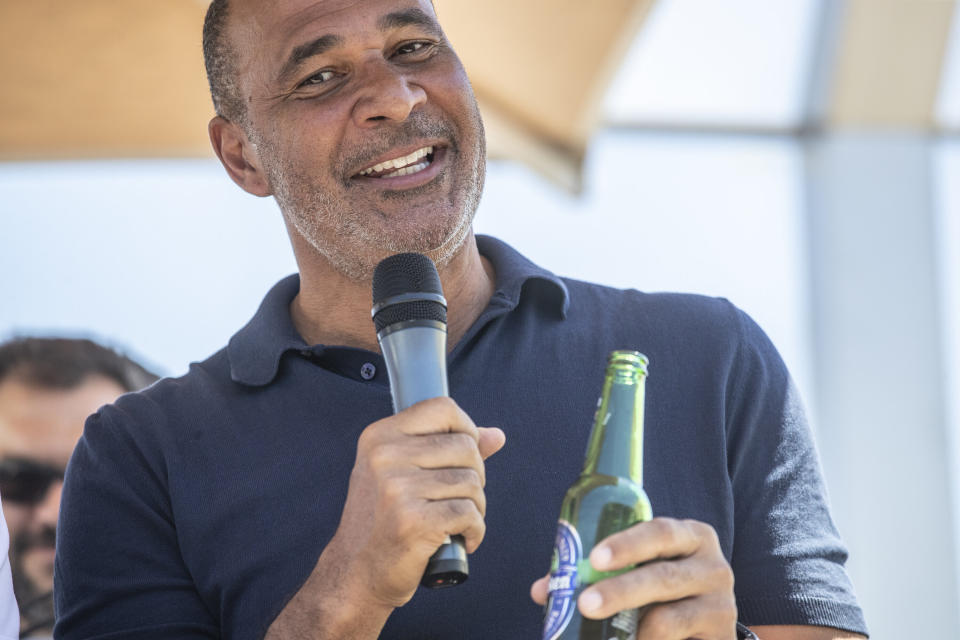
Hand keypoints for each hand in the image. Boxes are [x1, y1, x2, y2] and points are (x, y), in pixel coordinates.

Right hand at [326, 397, 504, 609]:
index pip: (443, 408)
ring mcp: (396, 489)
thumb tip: (497, 435)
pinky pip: (469, 514)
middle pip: (465, 446)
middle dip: (475, 475)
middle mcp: (385, 457)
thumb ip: (449, 448)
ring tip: (456, 521)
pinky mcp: (413, 521)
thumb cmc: (384, 521)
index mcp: (380, 436)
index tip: (464, 456)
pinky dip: (475, 530)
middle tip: (458, 498)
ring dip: (476, 506)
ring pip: (471, 482)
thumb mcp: (404, 473)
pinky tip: (462, 539)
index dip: (466, 429)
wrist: (357, 572)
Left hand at [531, 518, 736, 639]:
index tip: (594, 559)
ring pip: (669, 619)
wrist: (708, 626)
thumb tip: (543, 590)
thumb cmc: (663, 588)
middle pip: (663, 577)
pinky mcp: (720, 638)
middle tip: (584, 603)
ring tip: (599, 634)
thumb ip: (596, 574)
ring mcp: (721, 606)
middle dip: (620, 591)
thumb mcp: (640, 571)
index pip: (660, 532)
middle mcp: (713, 566)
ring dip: (630, 629)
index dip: (627, 544)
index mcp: (690, 536)